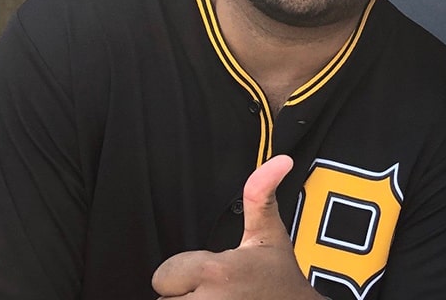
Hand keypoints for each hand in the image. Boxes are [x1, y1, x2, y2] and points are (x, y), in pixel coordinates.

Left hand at [152, 155, 319, 298]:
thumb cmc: (281, 278)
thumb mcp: (269, 233)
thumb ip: (260, 195)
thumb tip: (280, 160)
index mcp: (217, 271)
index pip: (164, 275)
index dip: (185, 272)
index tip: (212, 273)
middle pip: (165, 299)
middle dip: (185, 294)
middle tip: (215, 290)